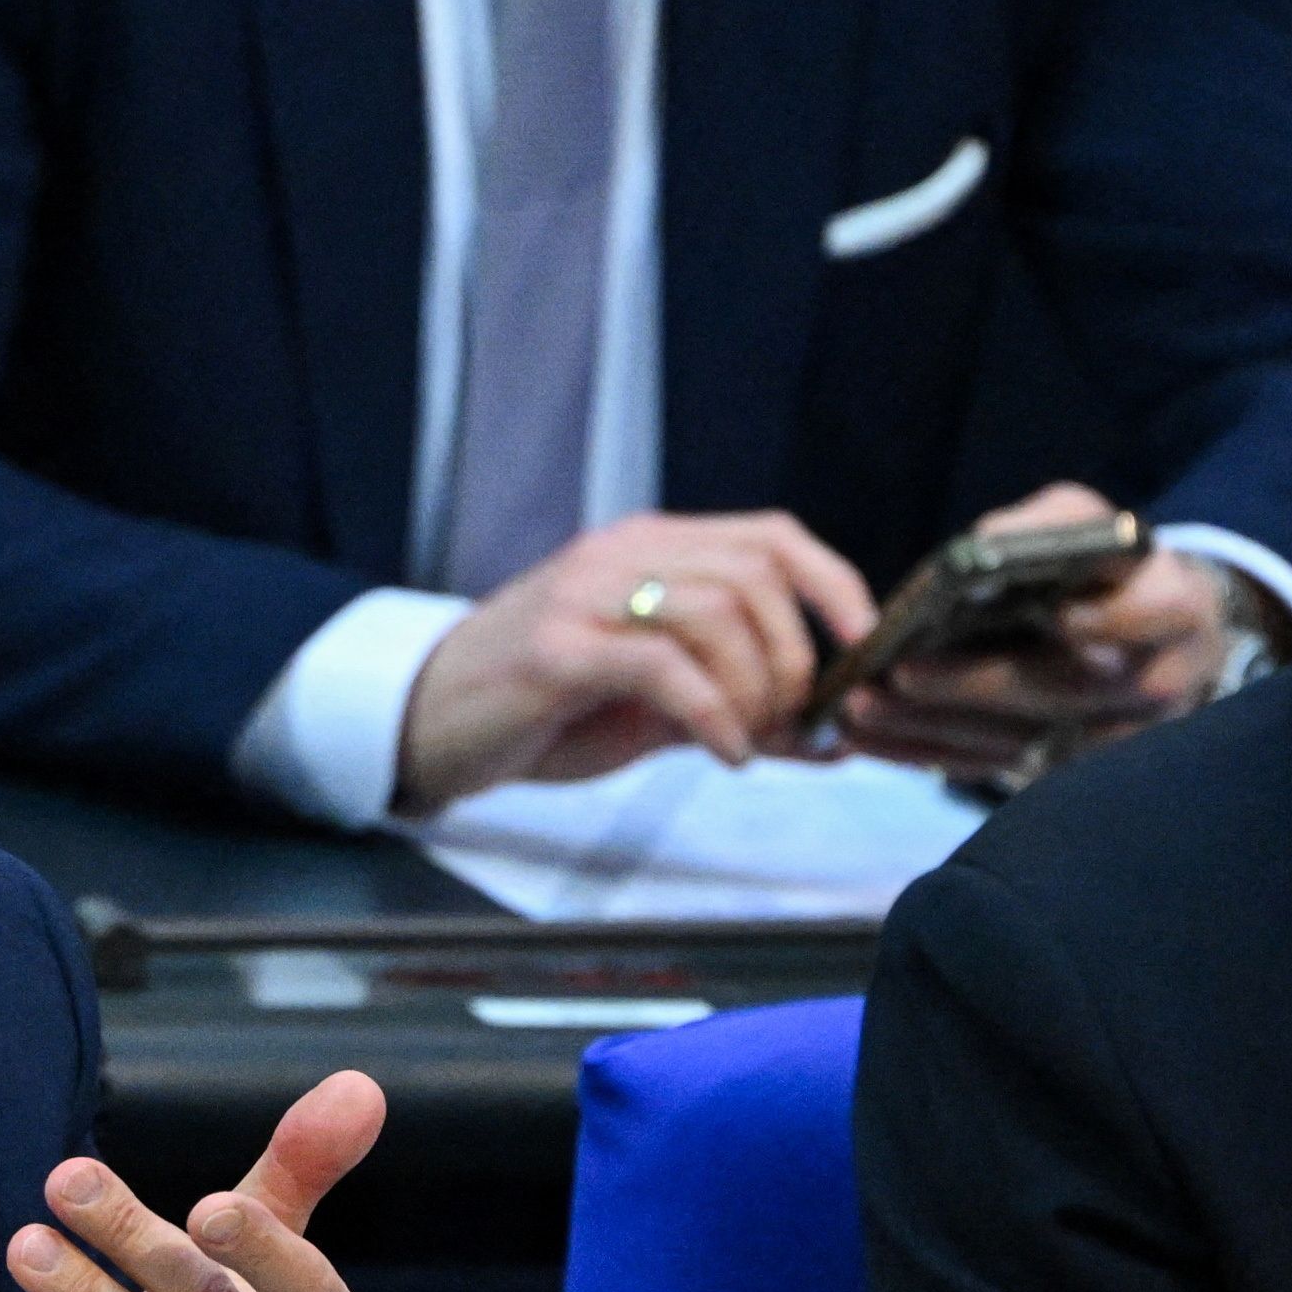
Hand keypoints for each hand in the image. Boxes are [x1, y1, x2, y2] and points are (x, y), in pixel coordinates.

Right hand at [394, 510, 878, 815]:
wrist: (425, 725)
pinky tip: (725, 753)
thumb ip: (740, 711)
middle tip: (793, 723)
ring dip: (759, 690)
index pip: (771, 537)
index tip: (866, 651)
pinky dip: (714, 714)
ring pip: (719, 613)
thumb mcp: (654, 708)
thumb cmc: (543, 712)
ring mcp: (584, 595)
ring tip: (751, 742)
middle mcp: (621, 554)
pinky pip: (664, 666)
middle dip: (798, 658)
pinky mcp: (555, 650)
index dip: (835, 587)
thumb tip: (832, 739)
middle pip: (757, 575)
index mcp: (650, 550)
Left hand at [838, 484, 1269, 782]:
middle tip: (903, 673)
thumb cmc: (1107, 566)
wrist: (1155, 634)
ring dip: (936, 729)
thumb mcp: (1085, 522)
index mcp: (1173, 605)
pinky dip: (928, 754)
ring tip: (863, 708)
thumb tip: (978, 552)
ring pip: (1025, 744)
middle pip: (1068, 690)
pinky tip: (868, 739)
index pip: (1153, 613)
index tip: (1054, 618)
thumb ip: (1042, 529)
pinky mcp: (1069, 769)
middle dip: (979, 684)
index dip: (1109, 621)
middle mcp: (1157, 680)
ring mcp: (1115, 738)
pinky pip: (995, 771)